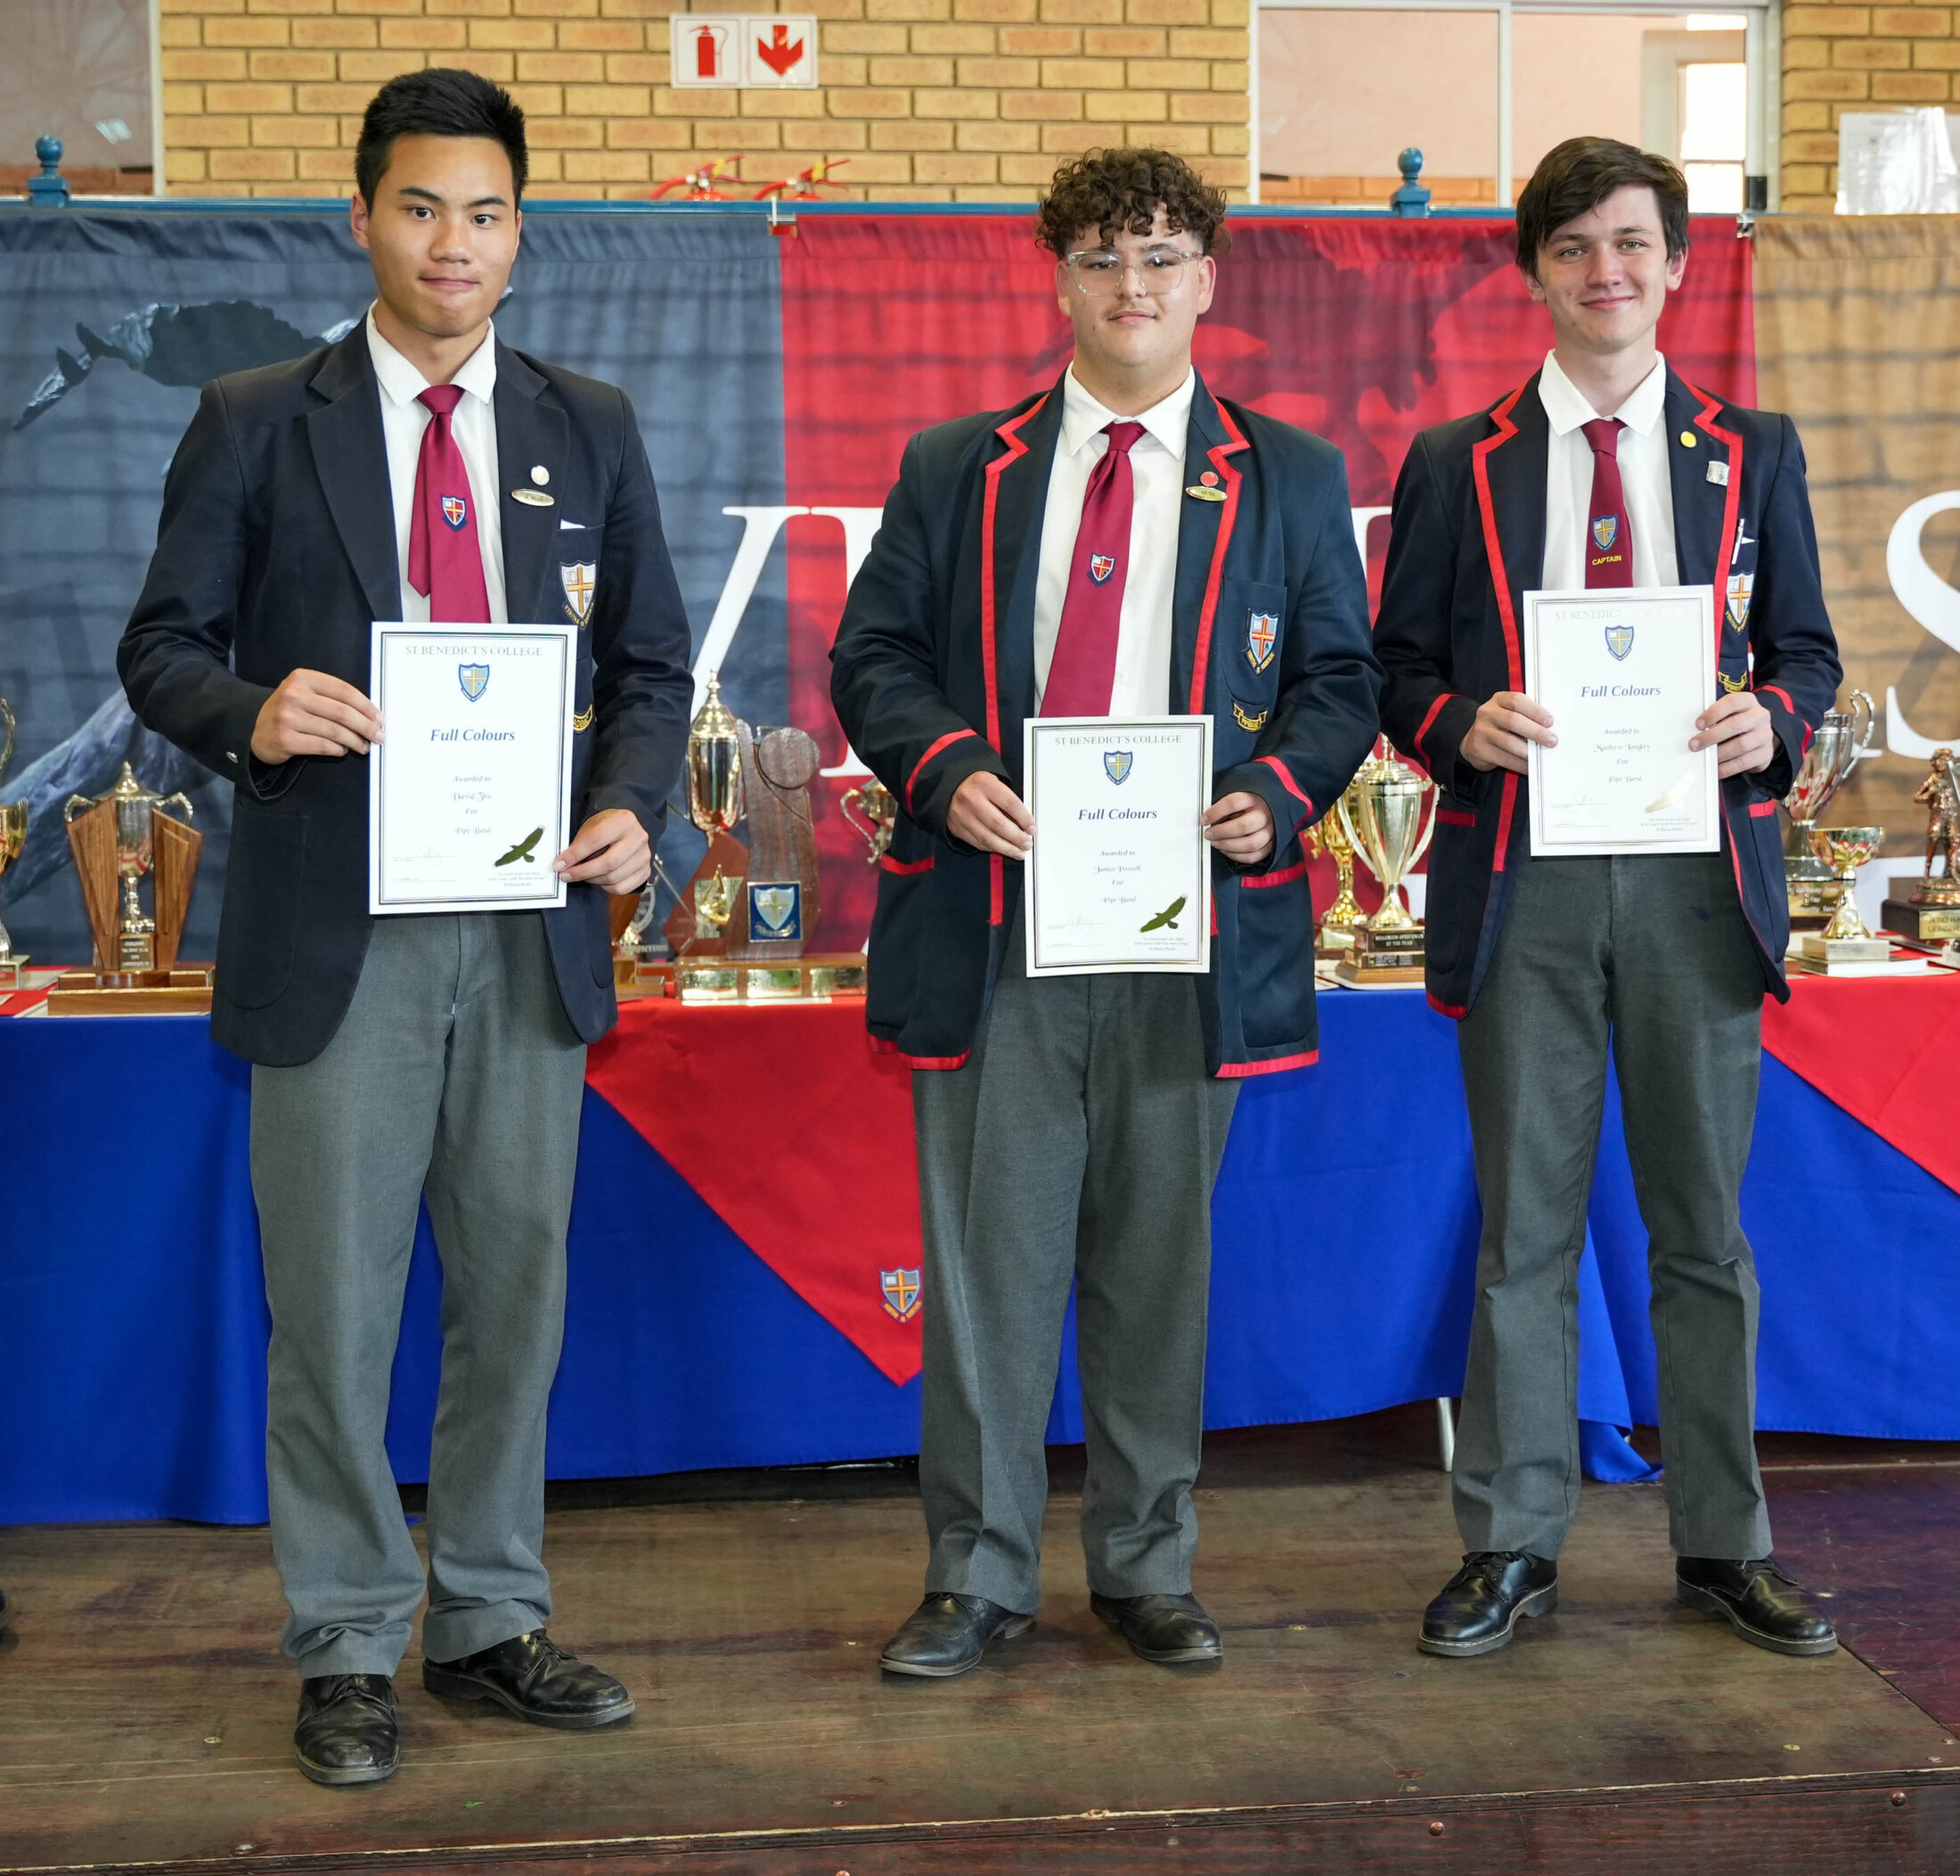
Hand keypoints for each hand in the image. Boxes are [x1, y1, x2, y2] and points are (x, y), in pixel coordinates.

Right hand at [250, 669, 382, 763]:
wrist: (257, 729)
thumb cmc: (290, 710)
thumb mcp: (305, 693)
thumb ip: (331, 697)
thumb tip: (370, 713)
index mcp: (302, 678)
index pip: (344, 691)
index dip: (367, 706)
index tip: (381, 718)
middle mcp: (294, 695)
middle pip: (342, 712)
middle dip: (366, 727)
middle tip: (379, 736)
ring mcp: (288, 717)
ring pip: (335, 731)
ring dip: (355, 741)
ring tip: (364, 746)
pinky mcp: (285, 739)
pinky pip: (323, 746)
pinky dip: (339, 749)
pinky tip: (343, 750)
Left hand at [554, 808, 650, 893]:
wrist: (627, 829)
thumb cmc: (606, 827)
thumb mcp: (592, 826)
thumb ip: (579, 844)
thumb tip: (563, 864)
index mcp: (623, 820)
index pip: (596, 841)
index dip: (575, 855)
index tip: (559, 864)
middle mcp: (638, 838)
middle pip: (608, 863)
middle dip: (582, 872)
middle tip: (565, 875)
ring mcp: (644, 856)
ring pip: (614, 878)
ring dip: (592, 880)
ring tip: (581, 875)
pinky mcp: (645, 871)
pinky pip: (622, 888)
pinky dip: (605, 887)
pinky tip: (598, 879)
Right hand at [948, 771, 1032, 857]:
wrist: (949, 787)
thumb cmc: (976, 785)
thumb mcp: (993, 782)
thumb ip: (1008, 799)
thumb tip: (1025, 823)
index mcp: (983, 783)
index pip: (1010, 803)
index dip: (1024, 819)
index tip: (1032, 828)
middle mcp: (970, 798)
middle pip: (998, 824)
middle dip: (1016, 837)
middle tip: (1027, 843)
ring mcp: (962, 815)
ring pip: (988, 838)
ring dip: (1007, 848)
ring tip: (1019, 851)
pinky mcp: (956, 828)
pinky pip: (978, 843)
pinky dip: (992, 848)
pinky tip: (1003, 849)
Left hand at [1203, 791, 1274, 865]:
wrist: (1269, 811)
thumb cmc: (1248, 805)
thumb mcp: (1237, 799)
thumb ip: (1223, 806)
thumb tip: (1206, 818)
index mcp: (1254, 798)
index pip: (1234, 802)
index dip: (1216, 812)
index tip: (1204, 819)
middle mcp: (1265, 814)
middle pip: (1244, 826)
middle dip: (1221, 832)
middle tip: (1209, 834)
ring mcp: (1270, 831)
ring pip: (1250, 844)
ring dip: (1228, 846)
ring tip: (1216, 843)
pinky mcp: (1271, 845)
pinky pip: (1253, 856)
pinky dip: (1237, 856)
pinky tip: (1227, 850)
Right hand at [1460, 691, 1554, 774]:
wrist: (1474, 740)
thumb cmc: (1500, 725)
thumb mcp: (1509, 712)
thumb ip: (1526, 714)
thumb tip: (1550, 728)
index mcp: (1498, 700)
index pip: (1517, 700)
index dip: (1535, 711)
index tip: (1550, 721)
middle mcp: (1487, 713)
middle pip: (1513, 721)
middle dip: (1536, 732)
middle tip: (1551, 740)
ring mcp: (1481, 731)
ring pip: (1508, 742)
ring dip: (1528, 751)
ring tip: (1540, 755)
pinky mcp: (1479, 749)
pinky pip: (1503, 758)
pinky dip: (1519, 764)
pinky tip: (1528, 765)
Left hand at [1692, 691, 1776, 778]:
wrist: (1759, 739)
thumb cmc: (1736, 724)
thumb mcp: (1728, 715)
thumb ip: (1715, 718)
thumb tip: (1691, 730)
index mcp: (1748, 701)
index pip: (1732, 702)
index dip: (1714, 712)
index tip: (1698, 724)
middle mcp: (1759, 716)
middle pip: (1736, 725)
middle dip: (1711, 736)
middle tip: (1694, 745)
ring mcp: (1765, 735)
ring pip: (1741, 745)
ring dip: (1719, 753)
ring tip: (1705, 758)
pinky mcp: (1766, 753)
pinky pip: (1745, 762)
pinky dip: (1728, 767)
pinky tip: (1717, 769)